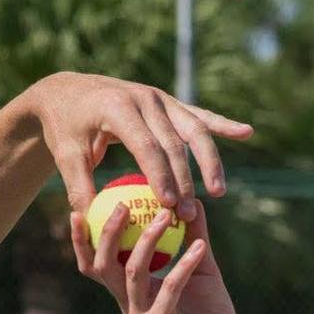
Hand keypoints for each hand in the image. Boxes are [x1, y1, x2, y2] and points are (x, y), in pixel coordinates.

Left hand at [23, 72, 251, 217]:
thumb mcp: (66, 156)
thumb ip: (79, 187)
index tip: (168, 205)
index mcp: (117, 106)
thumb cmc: (66, 128)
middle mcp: (144, 97)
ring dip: (208, 161)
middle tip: (186, 212)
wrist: (69, 90)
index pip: (146, 145)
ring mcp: (160, 98)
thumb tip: (93, 223)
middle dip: (184, 178)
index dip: (160, 175)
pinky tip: (246, 132)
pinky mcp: (169, 103)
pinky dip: (223, 125)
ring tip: (216, 193)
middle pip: (174, 141)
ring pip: (194, 129)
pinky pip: (199, 116)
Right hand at [70, 198, 243, 313]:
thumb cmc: (211, 313)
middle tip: (123, 204)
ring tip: (166, 215)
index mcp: (130, 291)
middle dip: (108, 233)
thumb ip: (194, 236)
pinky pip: (170, 288)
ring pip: (133, 272)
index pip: (96, 264)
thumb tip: (193, 201)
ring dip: (148, 240)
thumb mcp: (202, 267)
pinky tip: (200, 247)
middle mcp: (128, 304)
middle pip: (103, 266)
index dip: (82, 240)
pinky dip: (184, 264)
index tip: (83, 208)